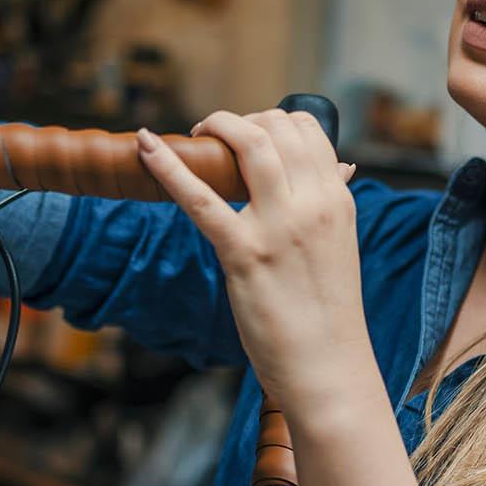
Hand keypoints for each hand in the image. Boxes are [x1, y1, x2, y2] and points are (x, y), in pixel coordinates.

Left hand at [137, 109, 372, 403]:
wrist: (329, 367)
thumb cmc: (328, 312)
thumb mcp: (340, 244)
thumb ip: (331, 202)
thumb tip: (341, 166)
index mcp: (337, 199)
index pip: (306, 129)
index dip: (270, 119)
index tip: (246, 134)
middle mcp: (313, 204)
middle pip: (274, 128)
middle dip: (238, 120)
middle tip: (214, 135)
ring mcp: (279, 227)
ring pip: (248, 145)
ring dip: (215, 126)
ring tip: (194, 136)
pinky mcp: (245, 254)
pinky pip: (201, 200)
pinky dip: (168, 168)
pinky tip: (145, 146)